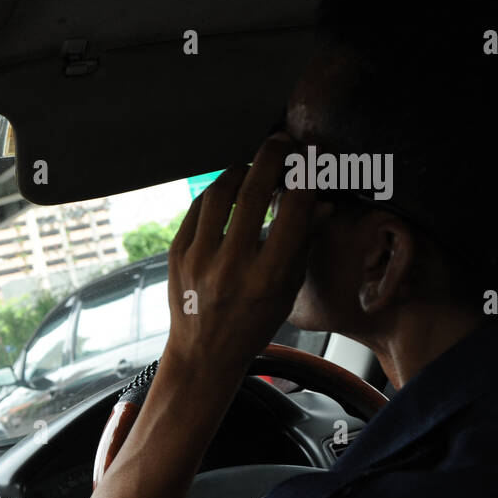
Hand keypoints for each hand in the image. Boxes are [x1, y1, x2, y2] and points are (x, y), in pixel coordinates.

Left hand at [163, 134, 315, 377]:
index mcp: (268, 276)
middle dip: (274, 156)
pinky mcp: (176, 254)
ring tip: (255, 166)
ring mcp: (198, 258)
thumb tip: (322, 200)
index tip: (313, 155)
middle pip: (255, 190)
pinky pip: (198, 208)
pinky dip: (217, 191)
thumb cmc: (253, 323)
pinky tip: (230, 189)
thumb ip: (303, 243)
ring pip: (221, 191)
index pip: (294, 208)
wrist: (203, 353)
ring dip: (241, 169)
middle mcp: (232, 265)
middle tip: (283, 143)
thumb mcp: (288, 289)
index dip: (307, 173)